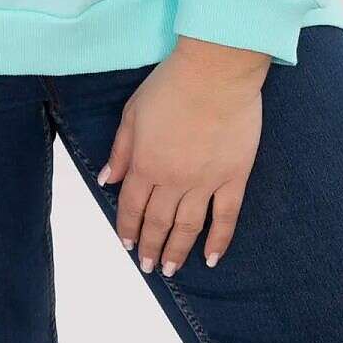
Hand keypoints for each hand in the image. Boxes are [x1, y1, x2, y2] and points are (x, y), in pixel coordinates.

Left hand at [98, 36, 269, 273]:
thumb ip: (121, 149)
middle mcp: (173, 180)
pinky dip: (219, 240)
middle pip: (158, 221)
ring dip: (178, 250)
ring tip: (171, 268)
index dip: (127, 227)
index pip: (131, 205)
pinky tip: (212, 258)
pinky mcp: (234, 177)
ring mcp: (205, 182)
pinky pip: (226, 217)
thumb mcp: (133, 112)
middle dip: (150, 246)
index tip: (127, 244)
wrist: (215, 73)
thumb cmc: (171, 85)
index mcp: (146, 163)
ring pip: (188, 226)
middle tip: (148, 266)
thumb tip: (108, 179)